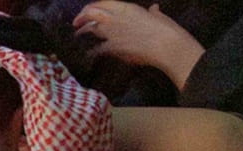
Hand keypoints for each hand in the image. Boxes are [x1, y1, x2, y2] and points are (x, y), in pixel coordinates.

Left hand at [74, 2, 204, 87]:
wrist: (166, 45)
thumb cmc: (166, 30)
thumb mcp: (159, 17)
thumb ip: (153, 13)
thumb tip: (154, 8)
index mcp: (128, 8)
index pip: (104, 2)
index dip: (93, 6)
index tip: (88, 10)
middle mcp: (117, 18)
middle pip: (91, 12)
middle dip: (81, 16)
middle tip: (76, 23)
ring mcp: (113, 32)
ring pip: (90, 29)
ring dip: (82, 32)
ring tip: (78, 35)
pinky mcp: (112, 47)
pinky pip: (96, 49)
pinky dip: (91, 51)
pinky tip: (88, 53)